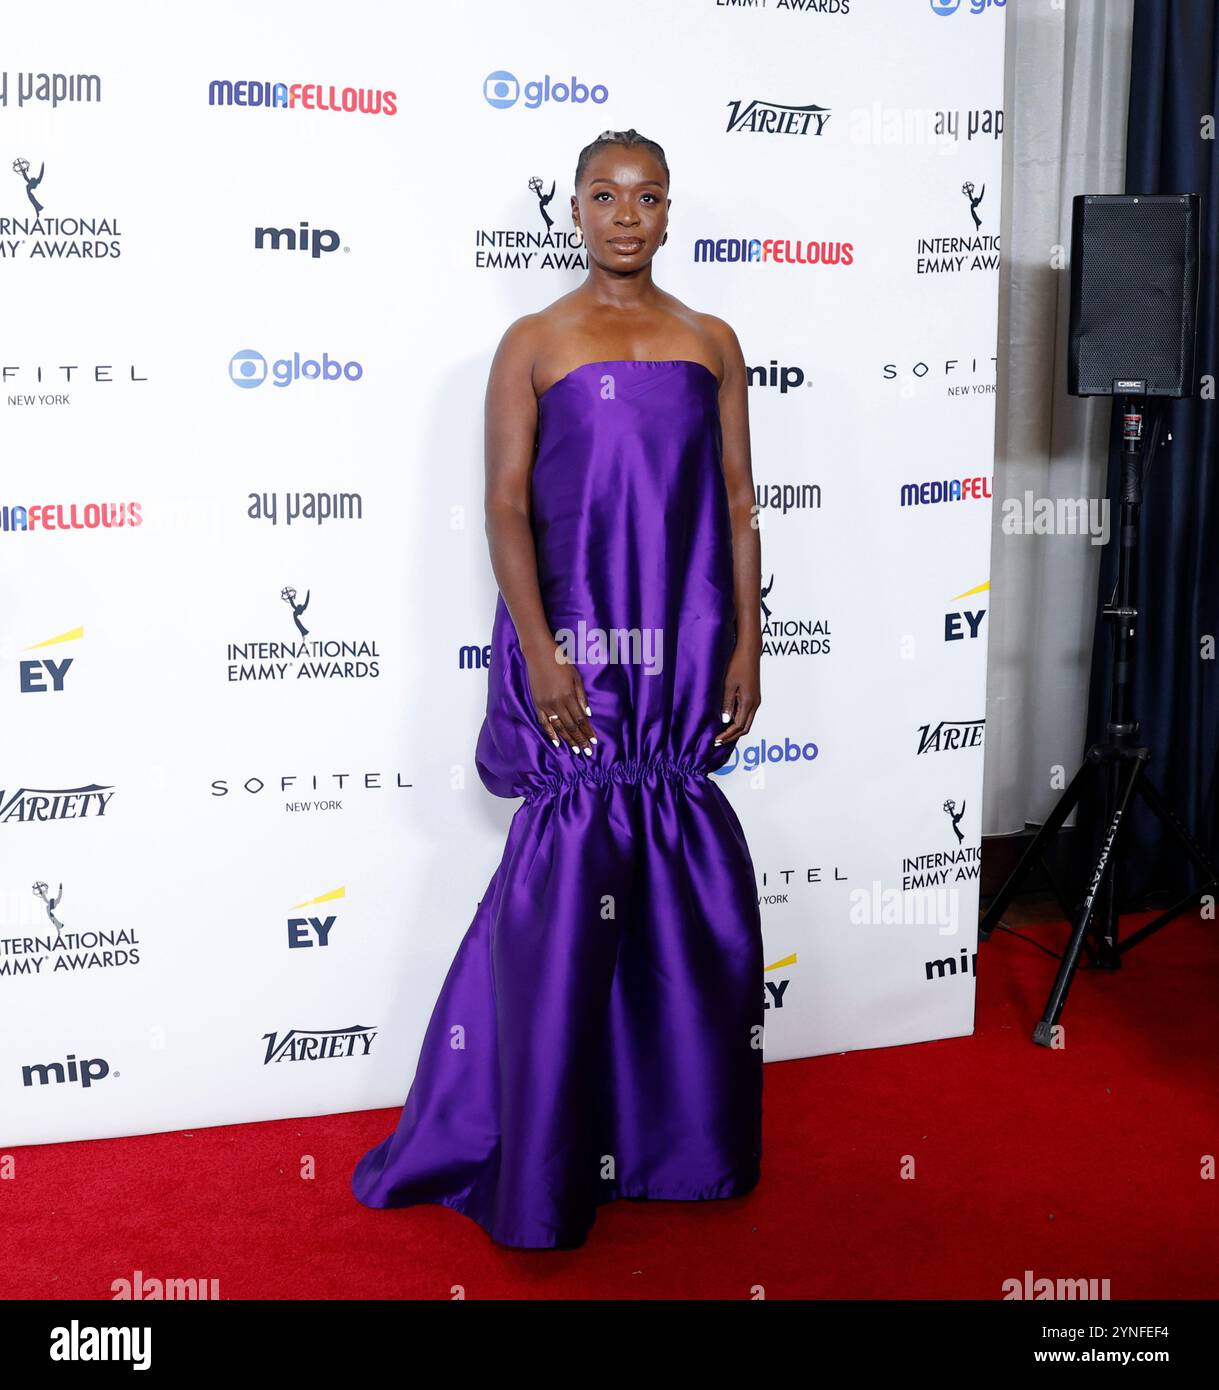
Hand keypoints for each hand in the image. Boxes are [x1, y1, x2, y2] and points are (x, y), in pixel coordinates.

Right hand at [524, 641, 597, 755]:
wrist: (538, 654)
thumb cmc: (560, 662)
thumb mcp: (575, 676)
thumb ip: (581, 696)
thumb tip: (587, 714)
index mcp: (568, 696)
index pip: (580, 719)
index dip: (587, 731)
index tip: (594, 741)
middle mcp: (557, 703)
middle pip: (571, 726)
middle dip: (580, 739)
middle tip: (587, 752)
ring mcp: (546, 704)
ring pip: (559, 727)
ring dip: (568, 740)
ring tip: (576, 750)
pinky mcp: (537, 704)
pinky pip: (544, 722)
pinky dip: (550, 733)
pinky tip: (556, 742)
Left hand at [715, 642, 760, 745]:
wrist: (749, 651)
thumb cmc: (737, 664)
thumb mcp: (728, 684)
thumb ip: (727, 703)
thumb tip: (725, 720)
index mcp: (749, 702)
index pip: (738, 726)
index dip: (727, 735)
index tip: (716, 740)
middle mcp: (755, 703)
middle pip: (745, 728)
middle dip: (732, 736)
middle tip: (718, 741)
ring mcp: (756, 700)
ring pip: (747, 721)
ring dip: (735, 730)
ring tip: (722, 734)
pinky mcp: (754, 696)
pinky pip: (747, 713)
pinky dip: (738, 721)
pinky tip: (728, 720)